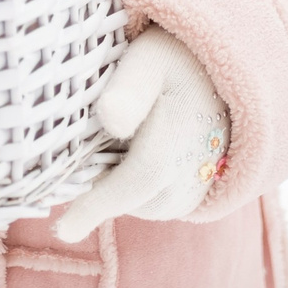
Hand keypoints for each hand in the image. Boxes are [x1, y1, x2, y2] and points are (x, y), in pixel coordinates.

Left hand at [52, 27, 229, 241]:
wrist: (224, 67)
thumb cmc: (176, 56)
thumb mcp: (149, 59)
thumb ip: (128, 89)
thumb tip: (109, 118)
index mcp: (176, 140)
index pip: (131, 186)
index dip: (94, 208)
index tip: (63, 231)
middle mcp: (193, 172)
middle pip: (134, 200)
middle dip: (105, 189)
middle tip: (94, 147)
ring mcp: (203, 185)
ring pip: (149, 205)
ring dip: (125, 189)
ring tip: (122, 145)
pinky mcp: (207, 189)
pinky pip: (165, 202)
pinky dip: (144, 189)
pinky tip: (141, 153)